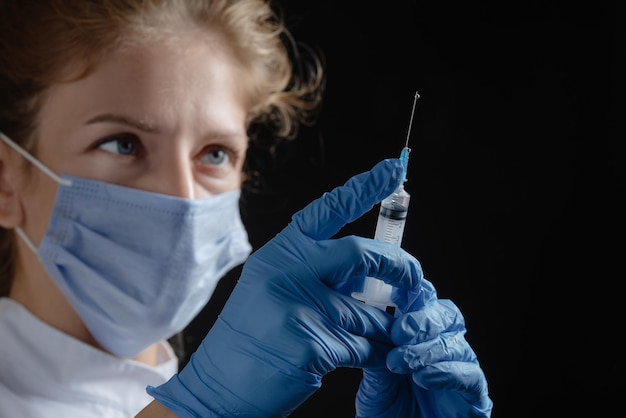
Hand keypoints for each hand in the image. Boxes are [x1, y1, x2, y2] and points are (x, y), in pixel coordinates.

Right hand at [146, 159, 423, 416]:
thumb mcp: (276, 288)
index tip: (393, 169)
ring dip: (383, 328)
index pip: (328, 210)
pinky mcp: (312, 342)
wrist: (220, 385)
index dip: (364, 187)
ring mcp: (299, 305)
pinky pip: (366, 346)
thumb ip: (318, 273)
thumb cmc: (253, 336)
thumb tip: (372, 271)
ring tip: (376, 338)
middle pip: (361, 254)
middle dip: (399, 267)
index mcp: (282, 252)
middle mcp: (288, 270)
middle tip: (416, 280)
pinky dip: (376, 354)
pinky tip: (364, 359)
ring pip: (369, 312)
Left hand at [356, 279, 492, 416]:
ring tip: (401, 362)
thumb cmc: (386, 415)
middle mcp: (443, 347)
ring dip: (426, 350)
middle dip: (422, 320)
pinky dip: (445, 373)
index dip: (413, 289)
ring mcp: (461, 369)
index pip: (423, 301)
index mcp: (419, 336)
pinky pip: (469, 374)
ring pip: (455, 343)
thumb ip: (380, 350)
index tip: (393, 288)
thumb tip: (374, 320)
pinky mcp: (476, 396)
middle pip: (446, 314)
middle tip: (398, 332)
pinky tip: (424, 378)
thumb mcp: (375, 378)